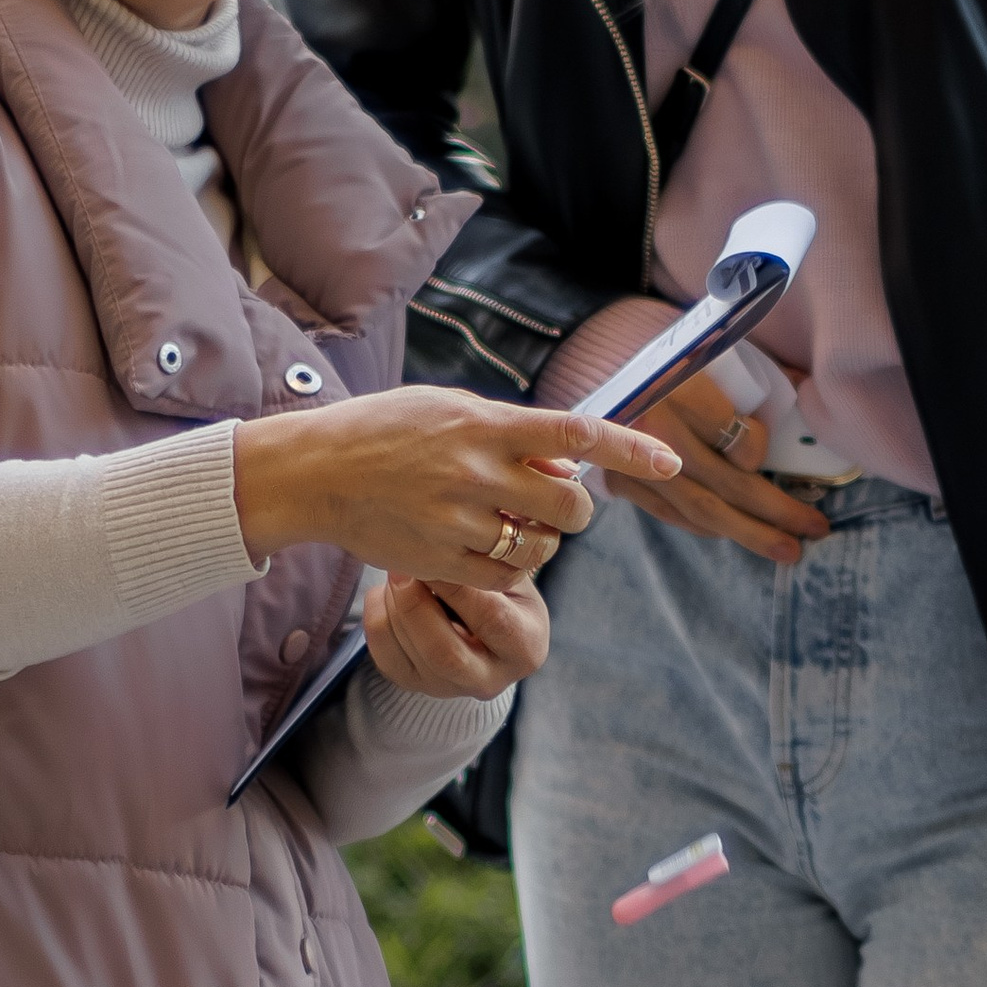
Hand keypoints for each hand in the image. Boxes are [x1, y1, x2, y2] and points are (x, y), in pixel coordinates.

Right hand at [233, 385, 679, 587]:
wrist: (317, 471)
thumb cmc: (386, 432)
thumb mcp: (449, 409)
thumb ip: (508, 432)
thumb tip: (564, 461)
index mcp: (485, 423)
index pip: (575, 434)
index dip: (629, 448)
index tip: (669, 460)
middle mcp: (479, 470)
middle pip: (570, 507)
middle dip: (573, 511)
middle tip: (548, 503)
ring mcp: (461, 519)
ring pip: (541, 548)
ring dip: (539, 541)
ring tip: (507, 525)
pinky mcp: (443, 560)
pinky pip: (504, 577)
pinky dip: (507, 568)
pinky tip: (482, 548)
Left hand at [364, 570, 548, 700]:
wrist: (487, 624)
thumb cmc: (504, 590)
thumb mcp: (511, 575)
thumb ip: (489, 565)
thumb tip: (449, 542)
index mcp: (525, 649)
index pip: (490, 619)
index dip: (457, 586)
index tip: (434, 552)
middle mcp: (490, 680)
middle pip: (443, 652)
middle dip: (414, 605)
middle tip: (401, 567)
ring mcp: (449, 689)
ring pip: (407, 654)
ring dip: (394, 607)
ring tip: (397, 572)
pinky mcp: (415, 685)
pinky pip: (383, 656)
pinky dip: (377, 617)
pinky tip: (388, 593)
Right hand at [600, 363, 830, 566]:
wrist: (599, 364)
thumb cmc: (669, 357)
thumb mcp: (709, 350)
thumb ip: (754, 375)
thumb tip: (812, 386)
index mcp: (678, 386)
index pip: (736, 438)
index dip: (759, 446)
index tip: (762, 439)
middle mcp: (653, 429)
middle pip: (727, 483)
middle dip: (777, 511)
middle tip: (815, 528)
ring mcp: (632, 462)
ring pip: (703, 510)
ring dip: (750, 533)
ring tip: (790, 548)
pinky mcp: (620, 481)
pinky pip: (675, 515)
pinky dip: (710, 527)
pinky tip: (738, 533)